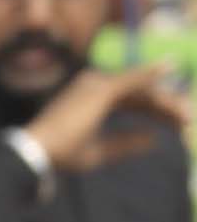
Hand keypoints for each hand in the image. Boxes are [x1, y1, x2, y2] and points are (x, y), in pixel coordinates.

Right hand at [26, 61, 187, 168]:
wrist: (38, 151)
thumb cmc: (62, 154)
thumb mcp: (100, 151)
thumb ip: (126, 143)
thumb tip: (155, 139)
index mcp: (92, 100)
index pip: (134, 101)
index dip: (157, 112)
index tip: (178, 125)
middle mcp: (94, 85)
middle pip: (141, 93)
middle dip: (166, 106)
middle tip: (188, 120)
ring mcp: (97, 84)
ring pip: (142, 89)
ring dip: (166, 101)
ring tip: (186, 116)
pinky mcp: (102, 88)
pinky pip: (134, 80)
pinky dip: (152, 74)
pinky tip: (170, 67)